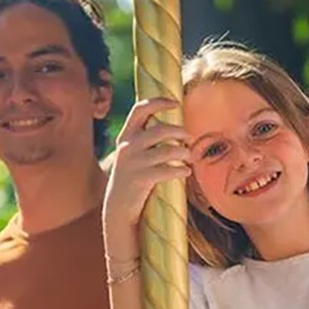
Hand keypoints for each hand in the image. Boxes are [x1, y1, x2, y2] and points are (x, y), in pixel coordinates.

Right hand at [102, 98, 192, 257]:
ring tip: (190, 156)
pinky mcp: (141, 179)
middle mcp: (128, 147)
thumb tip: (173, 126)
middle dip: (179, 132)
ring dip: (184, 152)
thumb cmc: (132, 177)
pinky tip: (186, 172)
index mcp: (126, 137)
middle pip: (160, 130)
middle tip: (189, 138)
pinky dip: (181, 170)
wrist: (118, 207)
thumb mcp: (131, 154)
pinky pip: (168, 170)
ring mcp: (134, 163)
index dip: (158, 102)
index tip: (176, 103)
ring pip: (167, 150)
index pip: (140, 109)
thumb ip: (144, 139)